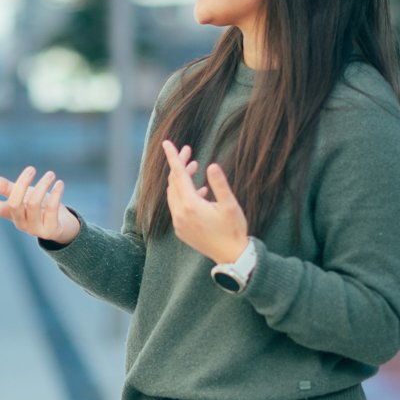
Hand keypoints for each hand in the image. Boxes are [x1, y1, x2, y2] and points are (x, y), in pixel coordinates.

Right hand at [0, 166, 80, 243]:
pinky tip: (59, 184)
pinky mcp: (50, 231)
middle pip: (15, 203)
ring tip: (50, 174)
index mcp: (11, 213)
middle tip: (31, 169)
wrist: (63, 223)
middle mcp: (20, 223)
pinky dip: (55, 194)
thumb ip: (8, 188)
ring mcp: (34, 229)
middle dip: (22, 183)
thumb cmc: (40, 206)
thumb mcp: (24, 194)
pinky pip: (51, 210)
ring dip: (43, 185)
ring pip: (34, 204)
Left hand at [162, 139, 248, 262]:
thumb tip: (211, 165)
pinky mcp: (181, 230)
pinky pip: (177, 207)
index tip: (166, 142)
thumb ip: (220, 184)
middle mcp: (180, 214)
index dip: (173, 157)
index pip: (178, 175)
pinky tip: (199, 191)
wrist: (231, 256)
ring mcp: (179, 223)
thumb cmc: (234, 230)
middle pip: (174, 183)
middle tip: (189, 151)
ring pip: (174, 194)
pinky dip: (184, 195)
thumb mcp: (230, 205)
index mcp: (191, 205)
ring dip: (182, 180)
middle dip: (180, 166)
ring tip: (196, 167)